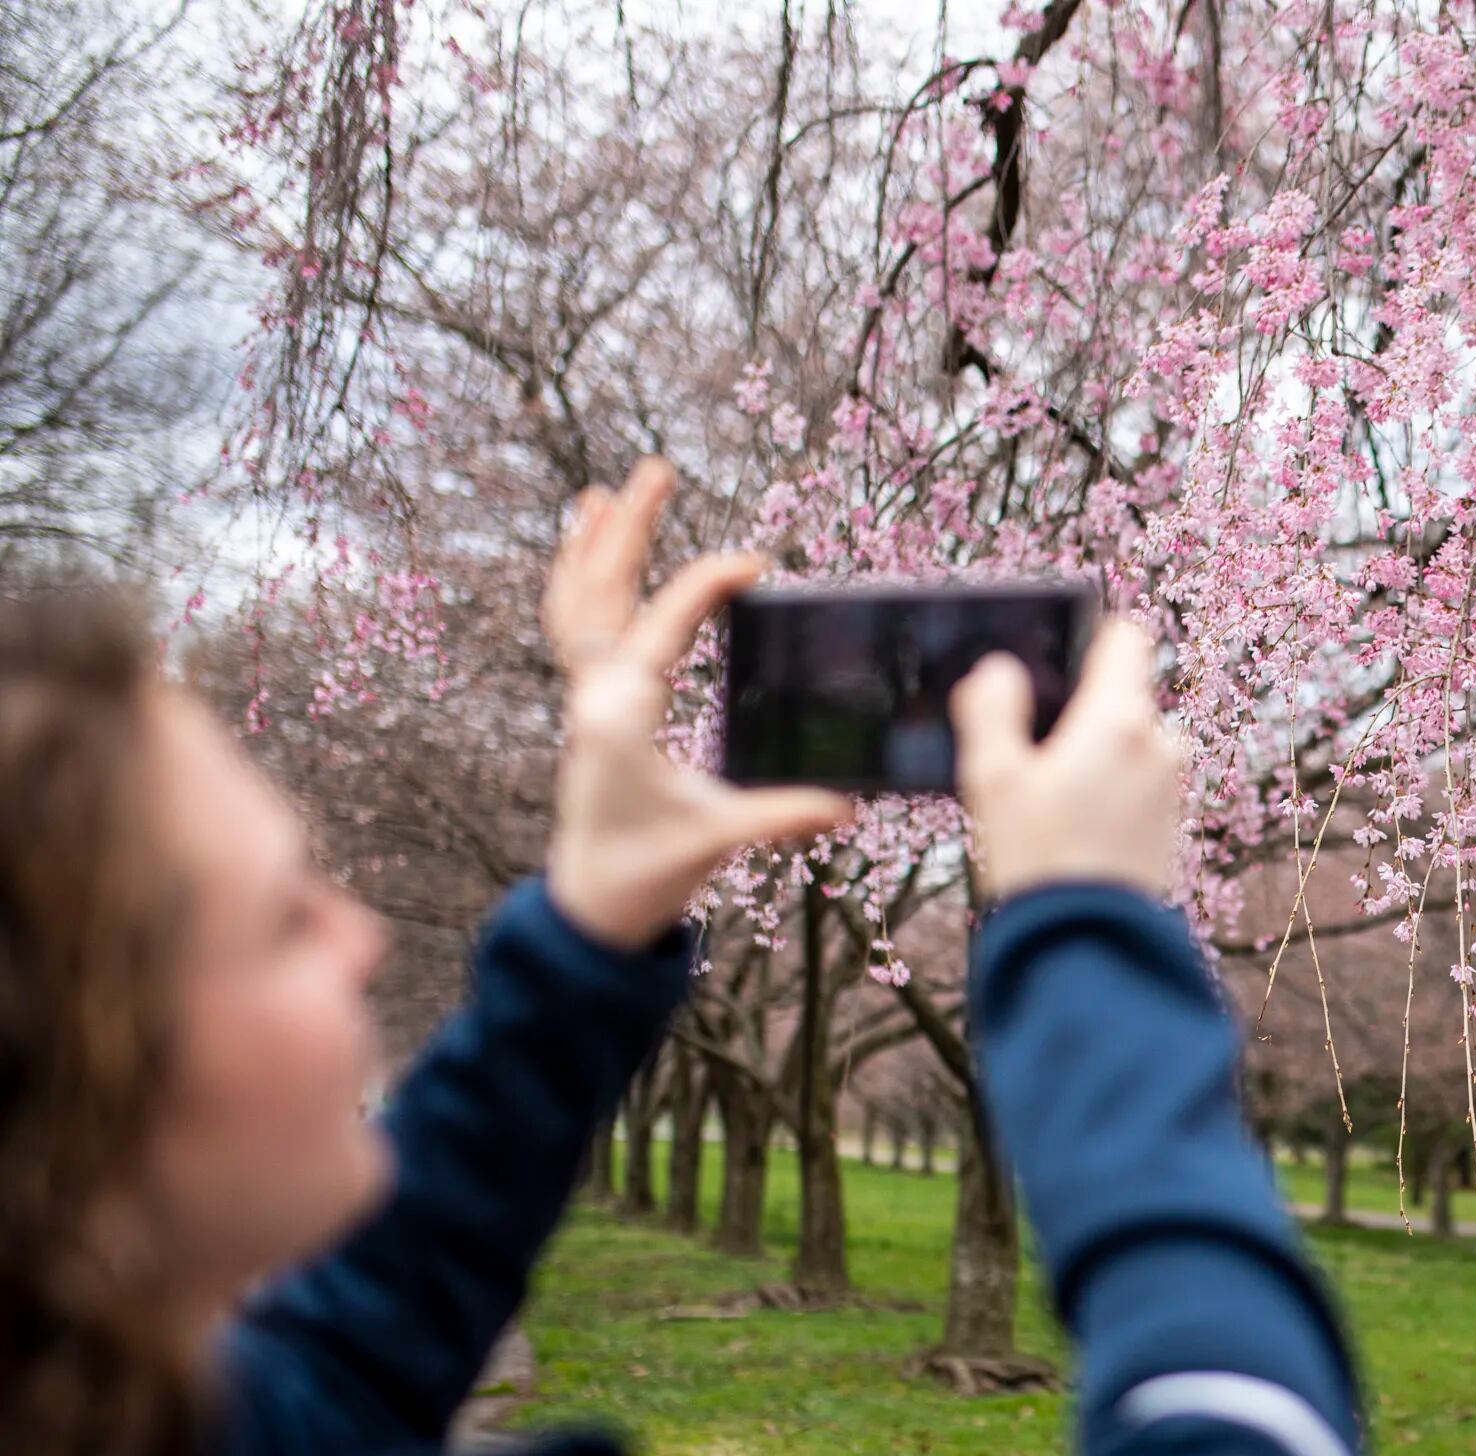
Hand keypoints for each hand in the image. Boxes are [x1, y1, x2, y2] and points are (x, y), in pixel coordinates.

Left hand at [540, 459, 851, 949]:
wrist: (587, 909)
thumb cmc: (644, 874)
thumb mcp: (715, 841)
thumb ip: (778, 816)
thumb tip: (846, 805)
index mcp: (620, 718)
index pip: (661, 628)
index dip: (703, 586)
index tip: (750, 562)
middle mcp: (593, 698)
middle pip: (598, 592)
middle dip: (627, 530)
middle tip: (654, 471)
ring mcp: (584, 702)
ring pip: (575, 605)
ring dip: (589, 548)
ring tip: (603, 495)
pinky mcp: (587, 712)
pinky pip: (572, 631)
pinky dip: (579, 586)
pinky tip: (595, 561)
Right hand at [952, 616, 1180, 904]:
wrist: (1089, 948)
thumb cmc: (1039, 859)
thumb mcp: (992, 778)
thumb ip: (993, 710)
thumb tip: (1000, 669)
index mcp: (1119, 718)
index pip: (1126, 637)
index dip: (1088, 639)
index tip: (1055, 666)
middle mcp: (1159, 744)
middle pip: (1121, 696)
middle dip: (1079, 713)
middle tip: (1032, 754)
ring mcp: (1170, 786)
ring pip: (1127, 743)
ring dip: (1092, 756)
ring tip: (1047, 800)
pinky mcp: (1170, 824)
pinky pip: (1136, 782)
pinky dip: (1108, 789)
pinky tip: (1071, 827)